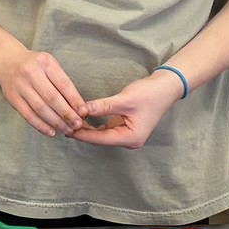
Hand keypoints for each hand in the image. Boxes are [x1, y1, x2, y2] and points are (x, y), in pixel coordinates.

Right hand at [0, 48, 87, 137]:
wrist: (6, 60)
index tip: (84, 112)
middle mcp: (31, 73)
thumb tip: (78, 107)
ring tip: (68, 130)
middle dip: (67, 114)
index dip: (75, 100)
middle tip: (78, 125)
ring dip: (56, 122)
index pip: (63, 84)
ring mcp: (20, 85)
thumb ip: (61, 82)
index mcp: (45, 62)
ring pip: (40, 108)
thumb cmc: (34, 65)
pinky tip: (51, 132)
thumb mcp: (49, 64)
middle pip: (52, 98)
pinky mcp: (12, 97)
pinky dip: (40, 125)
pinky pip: (28, 114)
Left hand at [69, 69, 184, 148]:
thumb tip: (82, 109)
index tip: (67, 129)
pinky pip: (106, 129)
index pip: (101, 139)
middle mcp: (129, 140)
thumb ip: (103, 106)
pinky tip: (82, 119)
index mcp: (131, 138)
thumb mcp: (124, 100)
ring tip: (69, 122)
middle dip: (83, 133)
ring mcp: (127, 135)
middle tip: (63, 124)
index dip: (83, 134)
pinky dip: (94, 125)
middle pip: (100, 139)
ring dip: (87, 129)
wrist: (165, 88)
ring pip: (102, 135)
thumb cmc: (149, 94)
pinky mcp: (124, 127)